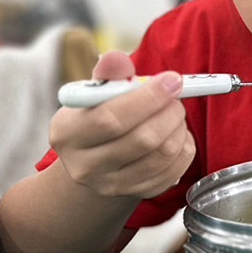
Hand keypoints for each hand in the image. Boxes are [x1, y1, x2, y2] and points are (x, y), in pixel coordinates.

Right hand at [49, 51, 195, 199]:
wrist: (96, 159)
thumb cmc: (98, 116)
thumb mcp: (95, 93)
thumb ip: (108, 74)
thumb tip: (117, 59)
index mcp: (67, 133)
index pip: (111, 118)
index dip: (148, 98)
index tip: (171, 80)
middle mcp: (85, 166)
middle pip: (143, 140)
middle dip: (169, 112)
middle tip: (176, 96)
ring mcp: (111, 185)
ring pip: (162, 155)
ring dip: (179, 128)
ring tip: (174, 113)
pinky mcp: (137, 194)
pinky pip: (174, 170)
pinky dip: (184, 148)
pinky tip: (176, 134)